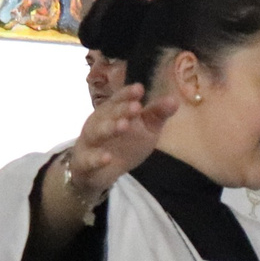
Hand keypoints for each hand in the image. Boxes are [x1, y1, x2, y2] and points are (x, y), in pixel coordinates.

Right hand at [64, 84, 175, 198]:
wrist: (98, 172)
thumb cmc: (124, 143)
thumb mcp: (145, 128)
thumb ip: (157, 114)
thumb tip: (174, 100)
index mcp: (113, 111)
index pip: (119, 99)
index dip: (128, 94)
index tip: (140, 89)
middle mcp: (99, 122)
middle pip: (109, 113)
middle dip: (122, 109)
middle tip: (137, 107)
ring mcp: (90, 142)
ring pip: (97, 133)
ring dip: (109, 128)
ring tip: (123, 125)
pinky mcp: (84, 162)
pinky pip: (88, 160)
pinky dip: (97, 159)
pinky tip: (107, 158)